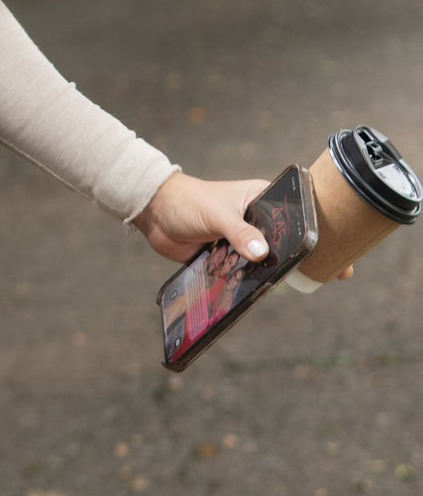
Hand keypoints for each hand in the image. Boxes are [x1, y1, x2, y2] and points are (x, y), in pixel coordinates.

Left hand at [133, 171, 354, 279]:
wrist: (154, 212)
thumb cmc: (188, 202)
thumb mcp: (216, 214)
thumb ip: (238, 232)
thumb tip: (261, 253)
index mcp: (261, 199)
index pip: (300, 213)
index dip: (322, 229)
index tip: (342, 247)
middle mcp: (256, 219)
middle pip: (288, 240)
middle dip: (308, 256)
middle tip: (332, 274)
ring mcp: (242, 239)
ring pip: (268, 259)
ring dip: (279, 272)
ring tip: (303, 287)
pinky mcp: (227, 256)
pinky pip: (246, 272)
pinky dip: (253, 282)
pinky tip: (264, 296)